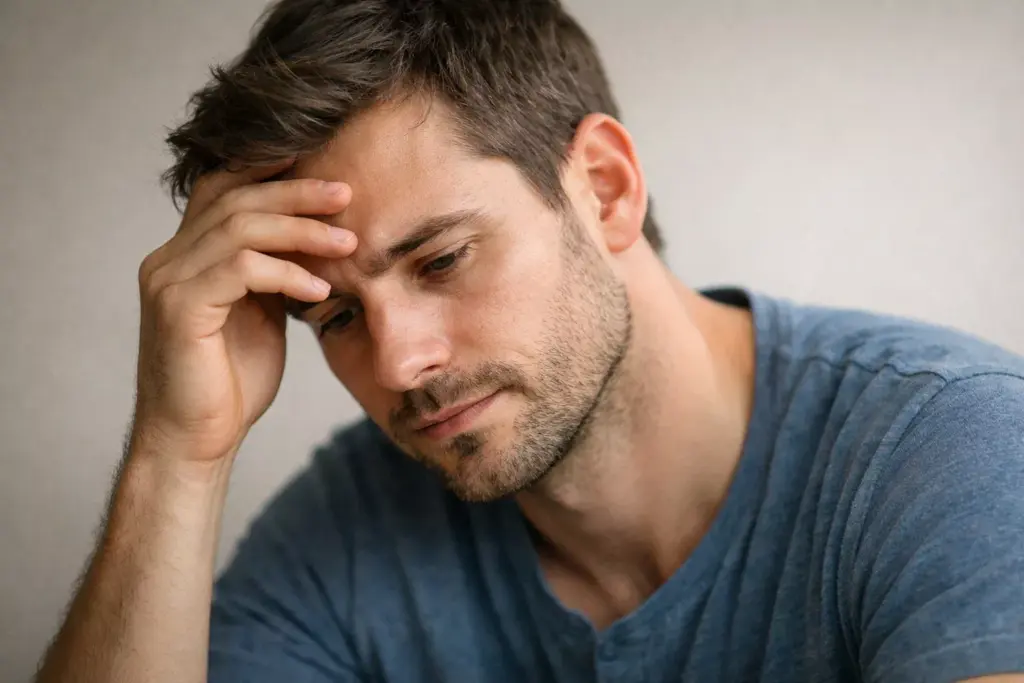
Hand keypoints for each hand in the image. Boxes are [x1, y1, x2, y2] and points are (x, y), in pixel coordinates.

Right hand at [131, 161, 354, 465]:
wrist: (197, 440)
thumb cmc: (232, 382)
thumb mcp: (260, 314)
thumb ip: (271, 273)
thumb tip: (311, 239)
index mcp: (187, 256)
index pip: (221, 189)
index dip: (265, 166)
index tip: (320, 159)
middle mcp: (169, 259)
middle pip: (235, 200)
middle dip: (296, 191)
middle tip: (347, 192)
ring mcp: (169, 281)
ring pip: (240, 228)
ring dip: (301, 230)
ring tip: (349, 241)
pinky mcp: (180, 308)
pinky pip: (241, 270)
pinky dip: (287, 273)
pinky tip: (321, 288)